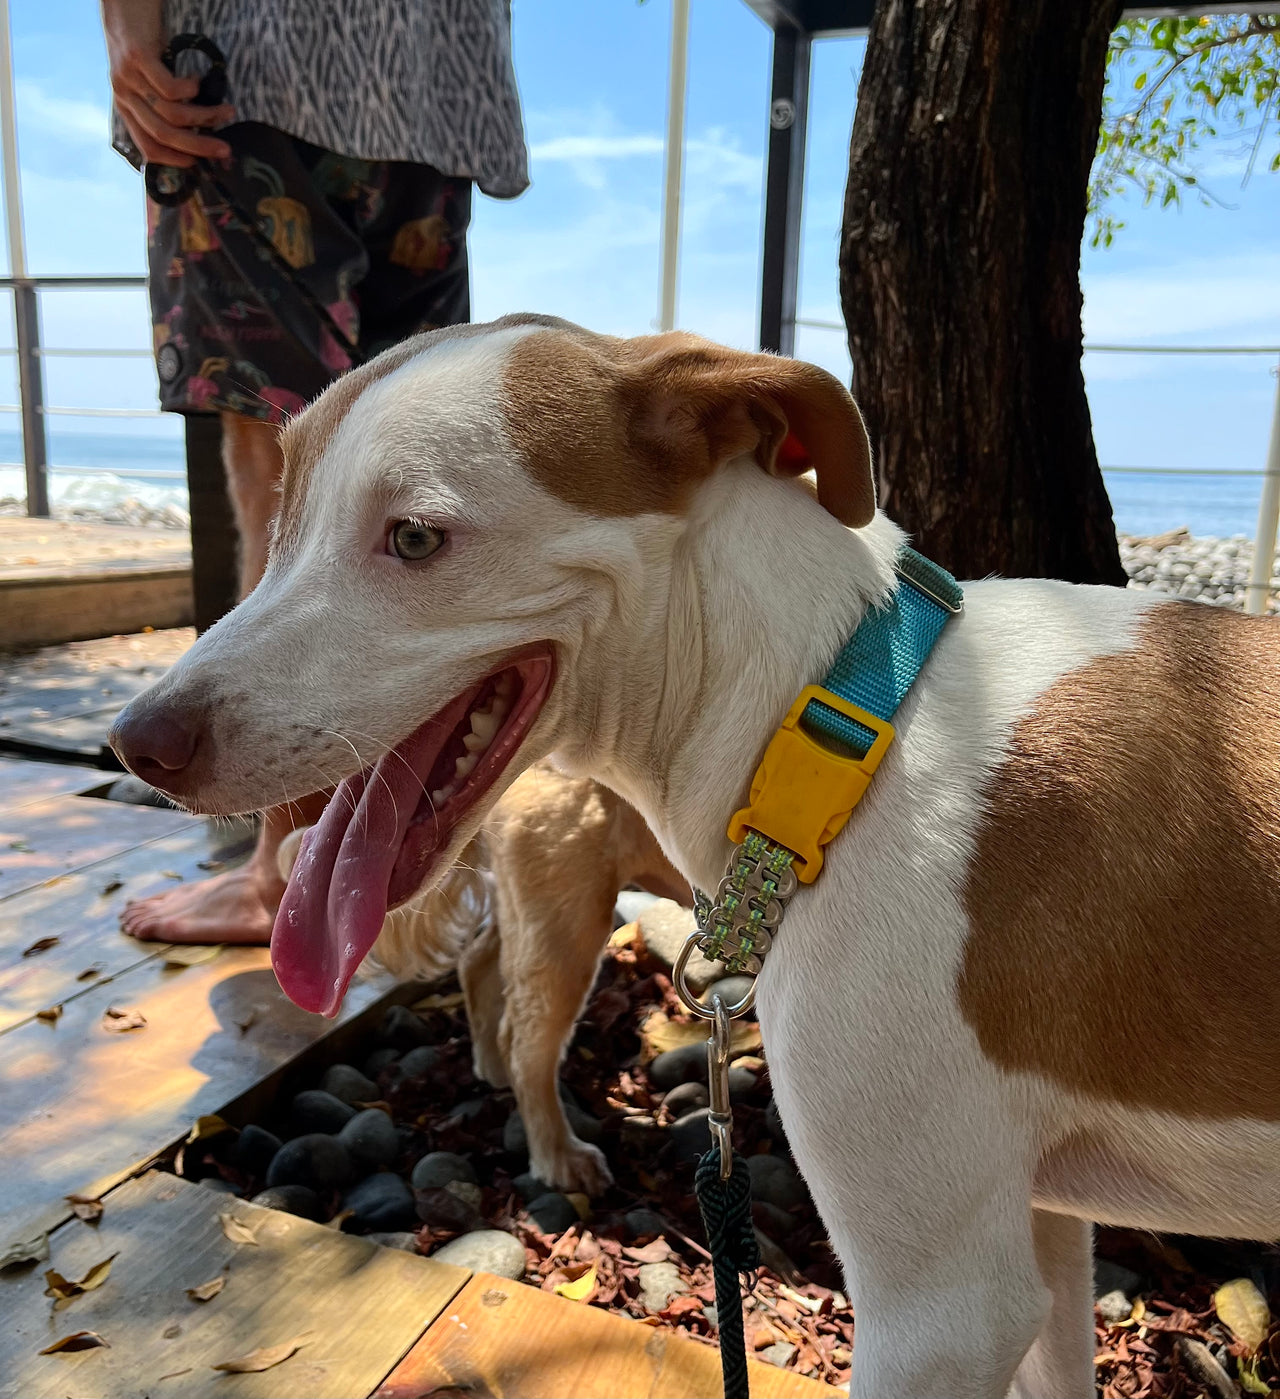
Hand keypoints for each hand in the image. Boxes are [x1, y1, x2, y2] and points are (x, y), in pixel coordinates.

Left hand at [102, 0, 234, 166]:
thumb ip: (161, 101)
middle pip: (163, 135)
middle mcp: (124, 95)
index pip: (148, 147)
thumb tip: (195, 128)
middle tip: (225, 149)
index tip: (200, 164)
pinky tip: (200, 82)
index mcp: (126, 105)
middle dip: (198, 146)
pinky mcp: (137, 57)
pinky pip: (169, 87)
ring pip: (170, 114)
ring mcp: (129, 76)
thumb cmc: (140, 38)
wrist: (121, 1)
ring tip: (226, 111)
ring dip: (204, 117)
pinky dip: (191, 91)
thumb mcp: (147, 77)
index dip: (175, 160)